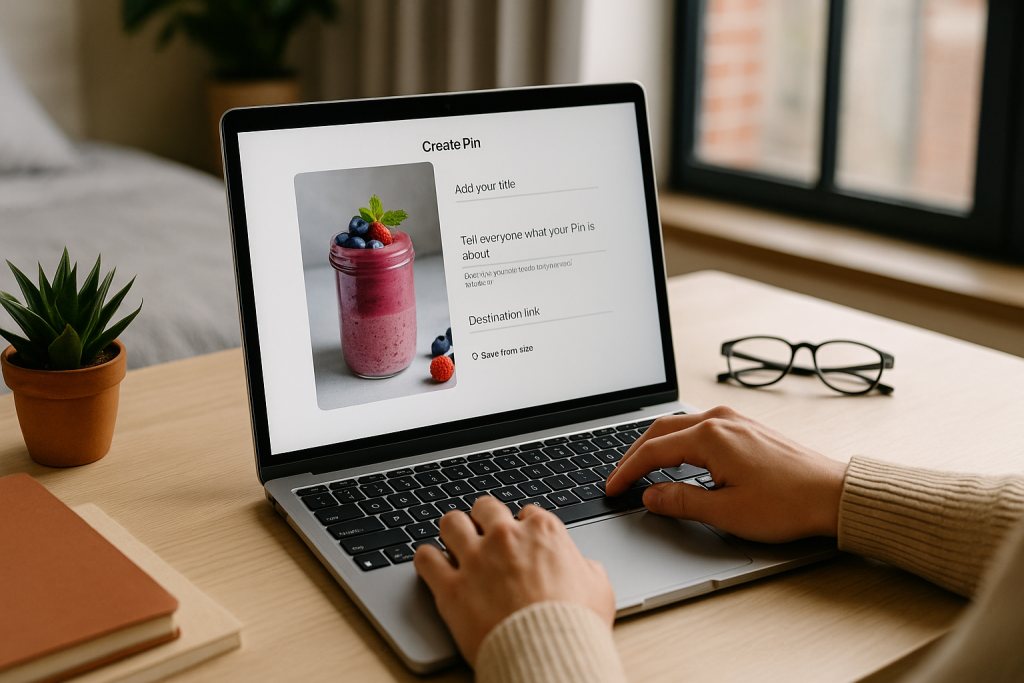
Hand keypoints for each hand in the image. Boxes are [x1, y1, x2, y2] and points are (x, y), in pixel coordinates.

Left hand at [413, 496, 614, 665]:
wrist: (550, 654)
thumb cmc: (576, 624)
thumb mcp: (599, 589)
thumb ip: (586, 569)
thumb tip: (584, 568)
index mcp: (543, 531)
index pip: (526, 512)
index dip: (522, 526)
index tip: (520, 538)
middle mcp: (506, 537)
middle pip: (485, 507)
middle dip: (484, 518)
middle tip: (484, 533)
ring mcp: (475, 559)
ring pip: (451, 523)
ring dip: (453, 531)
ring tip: (454, 542)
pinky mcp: (451, 587)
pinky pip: (426, 558)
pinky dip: (427, 559)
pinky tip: (432, 564)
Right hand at [605, 406, 845, 542]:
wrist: (833, 495)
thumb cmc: (788, 504)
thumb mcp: (726, 512)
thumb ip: (680, 501)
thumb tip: (650, 496)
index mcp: (710, 437)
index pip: (653, 451)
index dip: (627, 471)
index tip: (612, 488)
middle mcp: (720, 421)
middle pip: (661, 430)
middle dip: (634, 454)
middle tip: (619, 477)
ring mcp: (734, 421)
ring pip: (679, 425)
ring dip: (655, 445)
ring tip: (640, 467)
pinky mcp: (745, 427)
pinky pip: (698, 427)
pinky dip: (677, 441)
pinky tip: (676, 457)